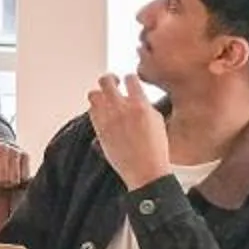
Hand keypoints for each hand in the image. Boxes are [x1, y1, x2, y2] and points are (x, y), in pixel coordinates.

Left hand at [86, 74, 172, 189]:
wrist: (145, 171)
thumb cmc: (155, 149)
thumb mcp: (157, 121)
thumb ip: (145, 105)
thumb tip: (137, 97)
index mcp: (140, 105)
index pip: (130, 78)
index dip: (129, 78)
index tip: (129, 81)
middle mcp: (121, 109)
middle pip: (106, 81)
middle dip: (109, 79)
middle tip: (113, 82)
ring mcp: (108, 120)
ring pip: (93, 95)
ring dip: (99, 93)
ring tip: (105, 98)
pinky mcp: (100, 131)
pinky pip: (91, 112)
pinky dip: (96, 109)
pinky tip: (102, 113)